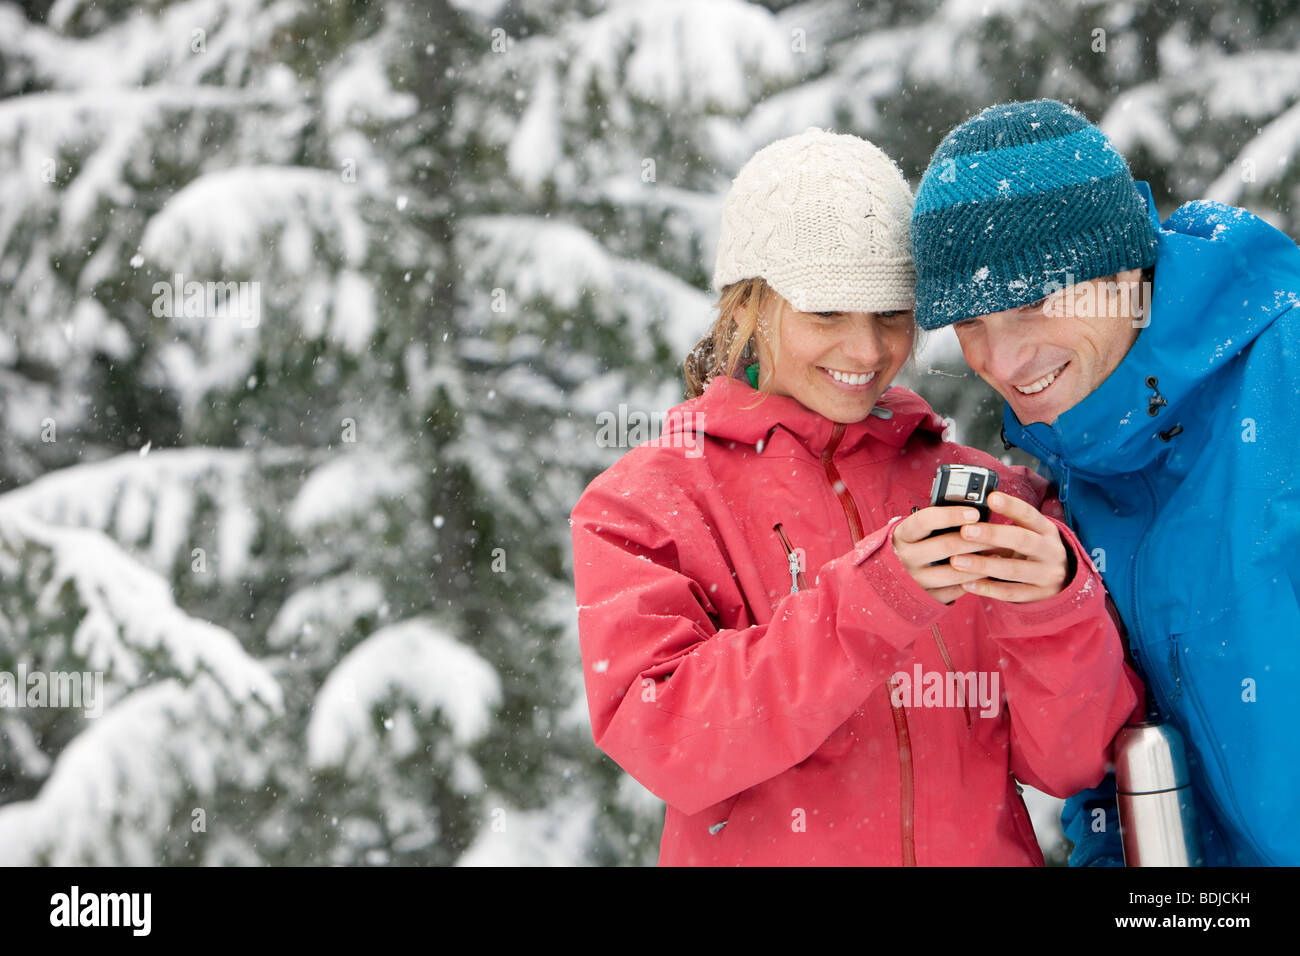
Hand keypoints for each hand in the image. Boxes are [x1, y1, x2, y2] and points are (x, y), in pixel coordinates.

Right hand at [891, 505, 994, 604]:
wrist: (889, 578)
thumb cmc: (911, 546)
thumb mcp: (914, 532)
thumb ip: (935, 524)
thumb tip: (972, 516)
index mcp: (901, 535)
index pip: (925, 521)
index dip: (951, 515)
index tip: (975, 513)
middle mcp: (904, 558)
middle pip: (947, 546)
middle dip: (977, 539)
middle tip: (998, 534)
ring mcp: (914, 580)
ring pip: (955, 572)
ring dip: (981, 563)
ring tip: (998, 554)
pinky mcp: (926, 597)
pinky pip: (956, 590)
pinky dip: (974, 581)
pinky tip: (986, 572)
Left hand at [948, 491, 1070, 602]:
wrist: (1062, 580)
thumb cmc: (1032, 550)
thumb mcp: (1029, 534)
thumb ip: (1004, 527)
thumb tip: (966, 516)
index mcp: (1046, 530)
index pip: (1030, 514)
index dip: (1011, 506)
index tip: (991, 497)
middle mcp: (1050, 551)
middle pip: (1022, 540)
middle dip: (993, 535)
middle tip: (965, 531)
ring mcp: (1046, 575)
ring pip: (1013, 569)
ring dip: (982, 565)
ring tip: (957, 561)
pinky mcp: (1039, 595)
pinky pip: (1010, 593)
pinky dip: (987, 588)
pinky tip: (966, 583)